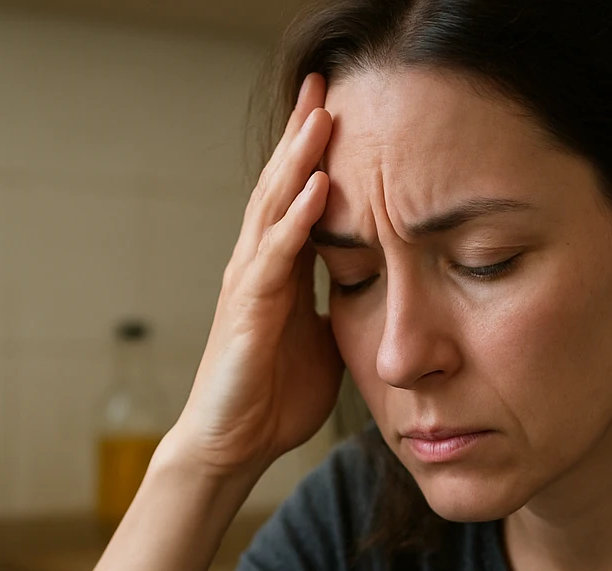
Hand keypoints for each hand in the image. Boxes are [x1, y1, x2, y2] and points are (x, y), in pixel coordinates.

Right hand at [165, 72, 342, 476]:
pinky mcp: (246, 312)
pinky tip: (317, 187)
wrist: (231, 446)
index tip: (338, 108)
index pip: (298, 199)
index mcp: (278, 273)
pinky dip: (296, 219)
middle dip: (302, 135)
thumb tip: (380, 290)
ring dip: (298, 160)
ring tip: (321, 113)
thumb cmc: (271, 398)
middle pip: (281, 186)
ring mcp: (248, 285)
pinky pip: (273, 256)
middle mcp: (258, 268)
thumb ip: (341, 308)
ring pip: (273, 208)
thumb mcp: (323, 343)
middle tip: (323, 82)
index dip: (314, 155)